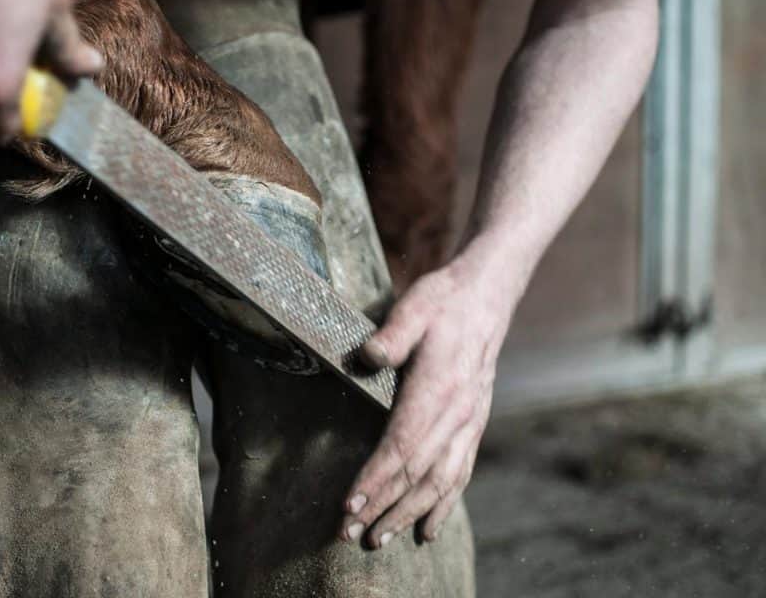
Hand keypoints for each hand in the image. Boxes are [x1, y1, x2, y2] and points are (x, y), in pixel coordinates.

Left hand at [340, 248, 517, 546]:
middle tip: (350, 535)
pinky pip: (459, 474)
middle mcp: (458, 414)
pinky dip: (443, 505)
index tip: (350, 504)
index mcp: (439, 388)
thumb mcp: (413, 307)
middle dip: (384, 507)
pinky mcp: (474, 425)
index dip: (376, 478)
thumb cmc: (443, 301)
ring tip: (381, 539)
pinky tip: (427, 529)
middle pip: (419, 473)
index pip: (403, 445)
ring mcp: (470, 422)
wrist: (487, 296)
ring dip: (410, 514)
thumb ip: (391, 335)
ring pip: (440, 482)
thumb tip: (366, 357)